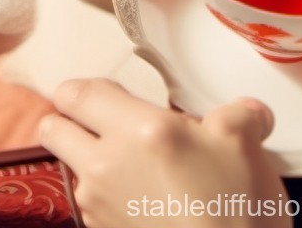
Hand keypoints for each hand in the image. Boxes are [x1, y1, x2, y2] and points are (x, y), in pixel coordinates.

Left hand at [40, 79, 288, 227]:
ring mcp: (100, 207)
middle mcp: (106, 166)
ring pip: (72, 169)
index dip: (86, 88)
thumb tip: (249, 112)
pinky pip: (90, 206)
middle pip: (53, 128)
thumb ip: (238, 116)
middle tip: (103, 125)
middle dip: (69, 121)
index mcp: (138, 131)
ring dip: (89, 163)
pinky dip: (106, 198)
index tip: (110, 94)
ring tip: (132, 169)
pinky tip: (143, 203)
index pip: (76, 92)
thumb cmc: (236, 212)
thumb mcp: (244, 147)